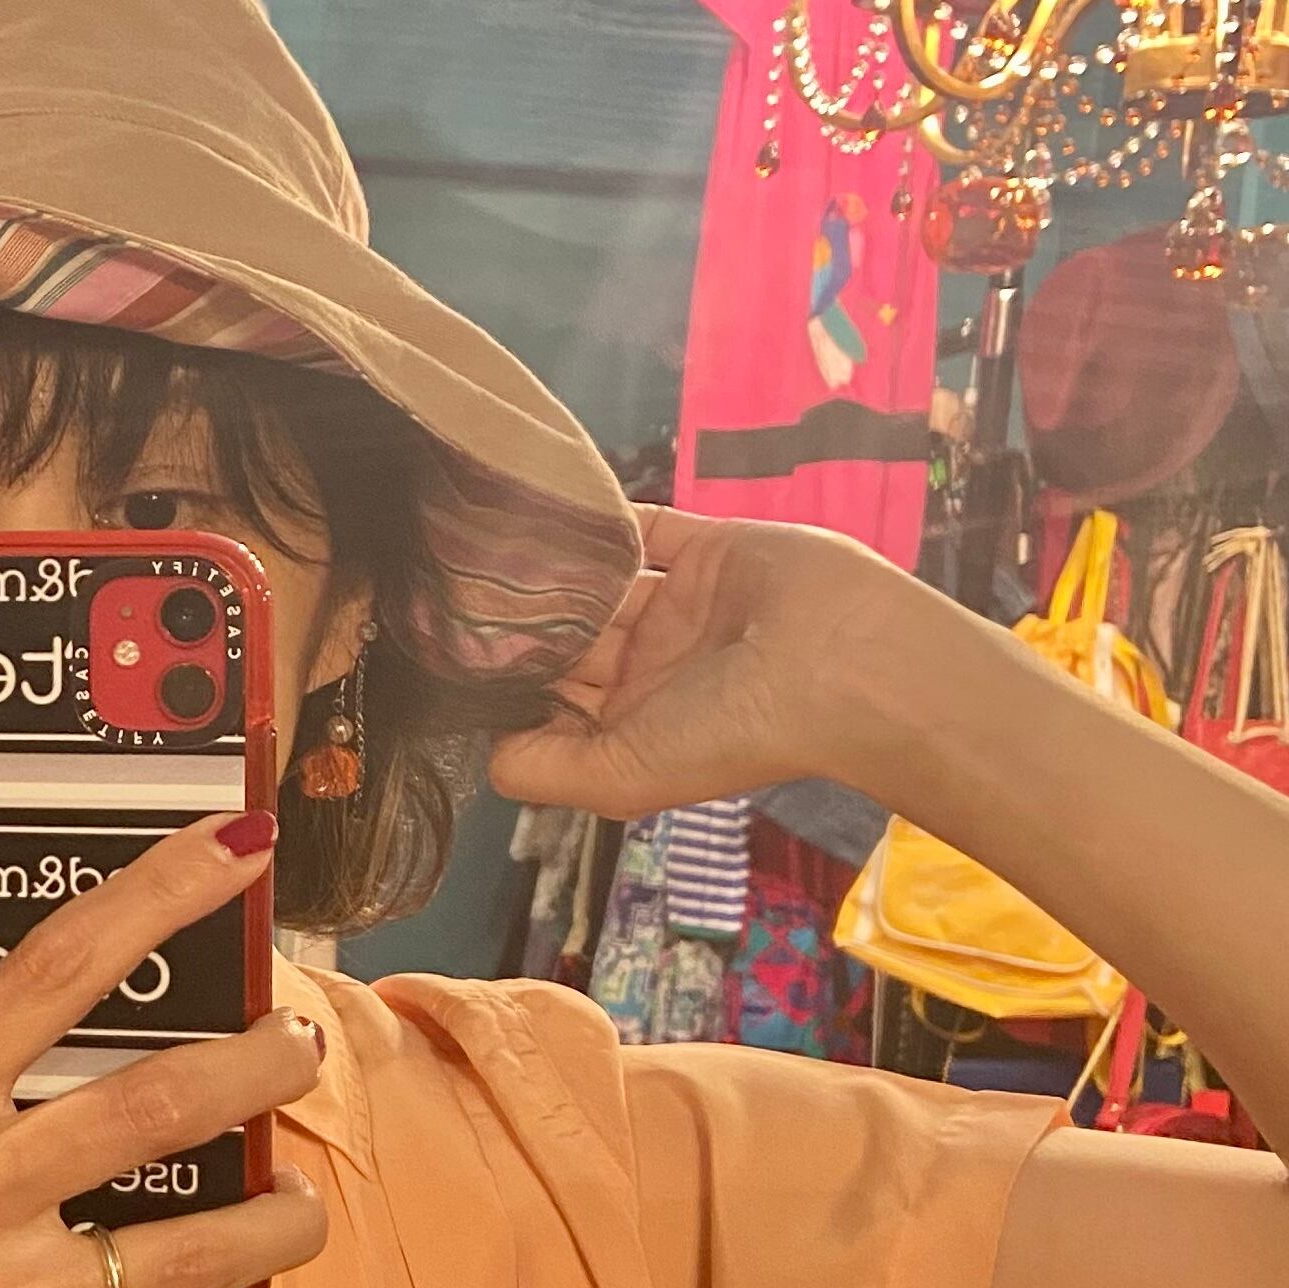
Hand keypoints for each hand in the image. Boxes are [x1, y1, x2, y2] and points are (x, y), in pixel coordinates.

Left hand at [488, 508, 923, 819]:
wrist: (839, 663)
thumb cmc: (733, 731)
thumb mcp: (623, 778)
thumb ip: (546, 771)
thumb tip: (487, 760)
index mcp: (633, 724)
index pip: (553, 701)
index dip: (507, 683)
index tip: (449, 657)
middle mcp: (652, 667)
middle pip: (567, 638)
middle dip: (520, 621)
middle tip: (451, 590)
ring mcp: (678, 605)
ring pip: (595, 583)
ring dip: (552, 569)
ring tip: (489, 548)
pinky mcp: (705, 548)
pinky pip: (642, 528)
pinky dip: (601, 519)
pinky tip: (549, 509)